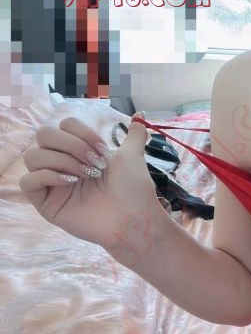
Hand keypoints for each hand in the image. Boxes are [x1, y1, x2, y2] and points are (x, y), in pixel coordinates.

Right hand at [19, 112, 160, 246]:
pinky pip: (27, 181)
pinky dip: (47, 176)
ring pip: (32, 156)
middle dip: (71, 144)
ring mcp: (52, 183)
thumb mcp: (133, 156)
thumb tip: (141, 116)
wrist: (134, 217)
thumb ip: (134, 135)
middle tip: (94, 163)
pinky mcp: (45, 203)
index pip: (63, 125)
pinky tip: (70, 182)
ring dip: (62, 160)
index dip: (82, 132)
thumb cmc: (133, 190)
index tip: (103, 150)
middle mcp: (63, 164)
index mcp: (80, 152)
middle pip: (44, 135)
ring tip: (86, 175)